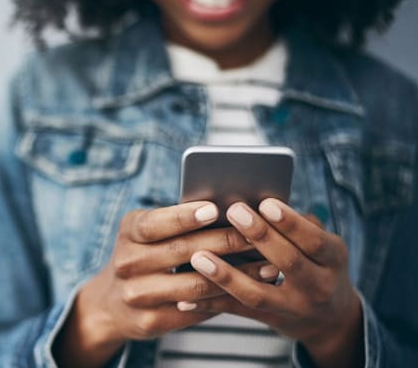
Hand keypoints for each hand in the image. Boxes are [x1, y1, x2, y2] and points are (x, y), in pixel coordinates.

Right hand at [53, 201, 280, 367]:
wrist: (112, 303)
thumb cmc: (142, 255)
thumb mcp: (144, 232)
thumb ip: (174, 222)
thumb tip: (227, 209)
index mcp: (128, 234)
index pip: (154, 224)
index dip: (184, 217)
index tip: (214, 209)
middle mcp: (127, 264)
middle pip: (181, 252)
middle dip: (224, 242)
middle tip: (257, 234)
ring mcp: (137, 295)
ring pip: (194, 285)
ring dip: (236, 275)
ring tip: (268, 265)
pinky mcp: (151, 321)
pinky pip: (195, 310)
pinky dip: (225, 298)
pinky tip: (249, 289)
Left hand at [185, 199, 363, 367]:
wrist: (331, 318)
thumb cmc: (318, 264)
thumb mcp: (323, 244)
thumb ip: (298, 224)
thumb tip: (263, 198)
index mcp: (333, 259)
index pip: (314, 241)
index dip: (290, 223)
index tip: (266, 203)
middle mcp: (318, 286)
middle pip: (288, 262)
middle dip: (260, 236)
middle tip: (234, 211)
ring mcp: (292, 307)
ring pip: (257, 293)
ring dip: (225, 275)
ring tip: (198, 257)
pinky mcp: (268, 320)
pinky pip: (236, 312)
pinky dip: (209, 304)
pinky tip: (184, 298)